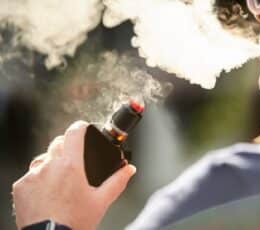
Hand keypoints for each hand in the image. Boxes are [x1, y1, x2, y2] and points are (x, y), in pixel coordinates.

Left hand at [12, 121, 135, 229]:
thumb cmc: (74, 222)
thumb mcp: (101, 201)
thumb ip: (117, 181)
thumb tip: (129, 169)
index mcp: (71, 166)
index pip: (74, 132)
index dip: (81, 127)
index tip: (84, 129)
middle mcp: (49, 166)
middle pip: (59, 143)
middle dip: (68, 147)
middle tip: (76, 163)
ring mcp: (32, 175)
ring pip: (44, 158)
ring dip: (52, 163)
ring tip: (61, 181)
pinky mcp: (20, 186)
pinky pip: (31, 174)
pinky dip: (39, 179)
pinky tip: (47, 193)